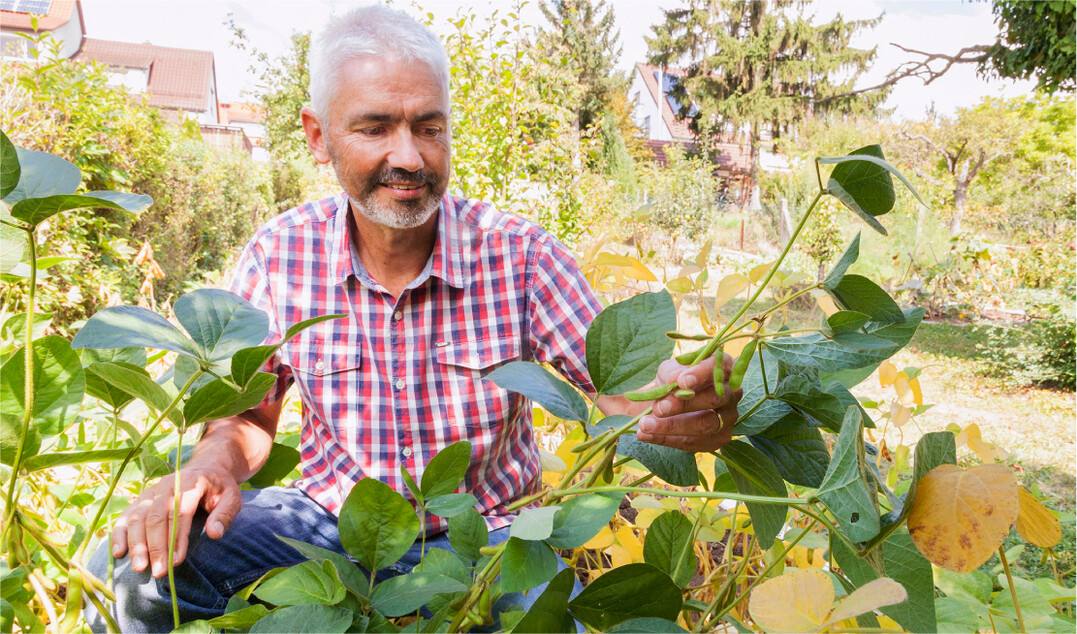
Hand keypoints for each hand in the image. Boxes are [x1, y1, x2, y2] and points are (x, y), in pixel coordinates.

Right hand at [111, 467, 241, 577]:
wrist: (205, 469)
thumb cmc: (219, 488)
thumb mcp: (232, 497)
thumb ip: (225, 514)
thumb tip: (214, 534)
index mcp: (189, 483)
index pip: (180, 512)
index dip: (177, 537)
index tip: (177, 561)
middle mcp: (166, 485)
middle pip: (156, 517)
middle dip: (156, 546)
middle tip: (158, 572)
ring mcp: (151, 492)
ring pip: (138, 518)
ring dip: (137, 544)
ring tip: (139, 568)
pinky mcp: (141, 500)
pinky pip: (126, 516)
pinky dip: (120, 534)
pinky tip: (118, 553)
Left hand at [635, 354, 741, 451]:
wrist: (671, 401)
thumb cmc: (674, 379)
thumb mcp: (669, 370)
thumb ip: (672, 374)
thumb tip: (676, 380)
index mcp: (724, 367)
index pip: (718, 368)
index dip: (701, 374)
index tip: (682, 381)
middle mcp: (732, 392)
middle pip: (713, 399)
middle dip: (684, 404)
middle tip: (658, 408)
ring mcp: (729, 418)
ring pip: (704, 425)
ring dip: (671, 426)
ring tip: (644, 425)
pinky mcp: (719, 439)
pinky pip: (693, 442)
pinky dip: (666, 439)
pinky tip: (645, 435)